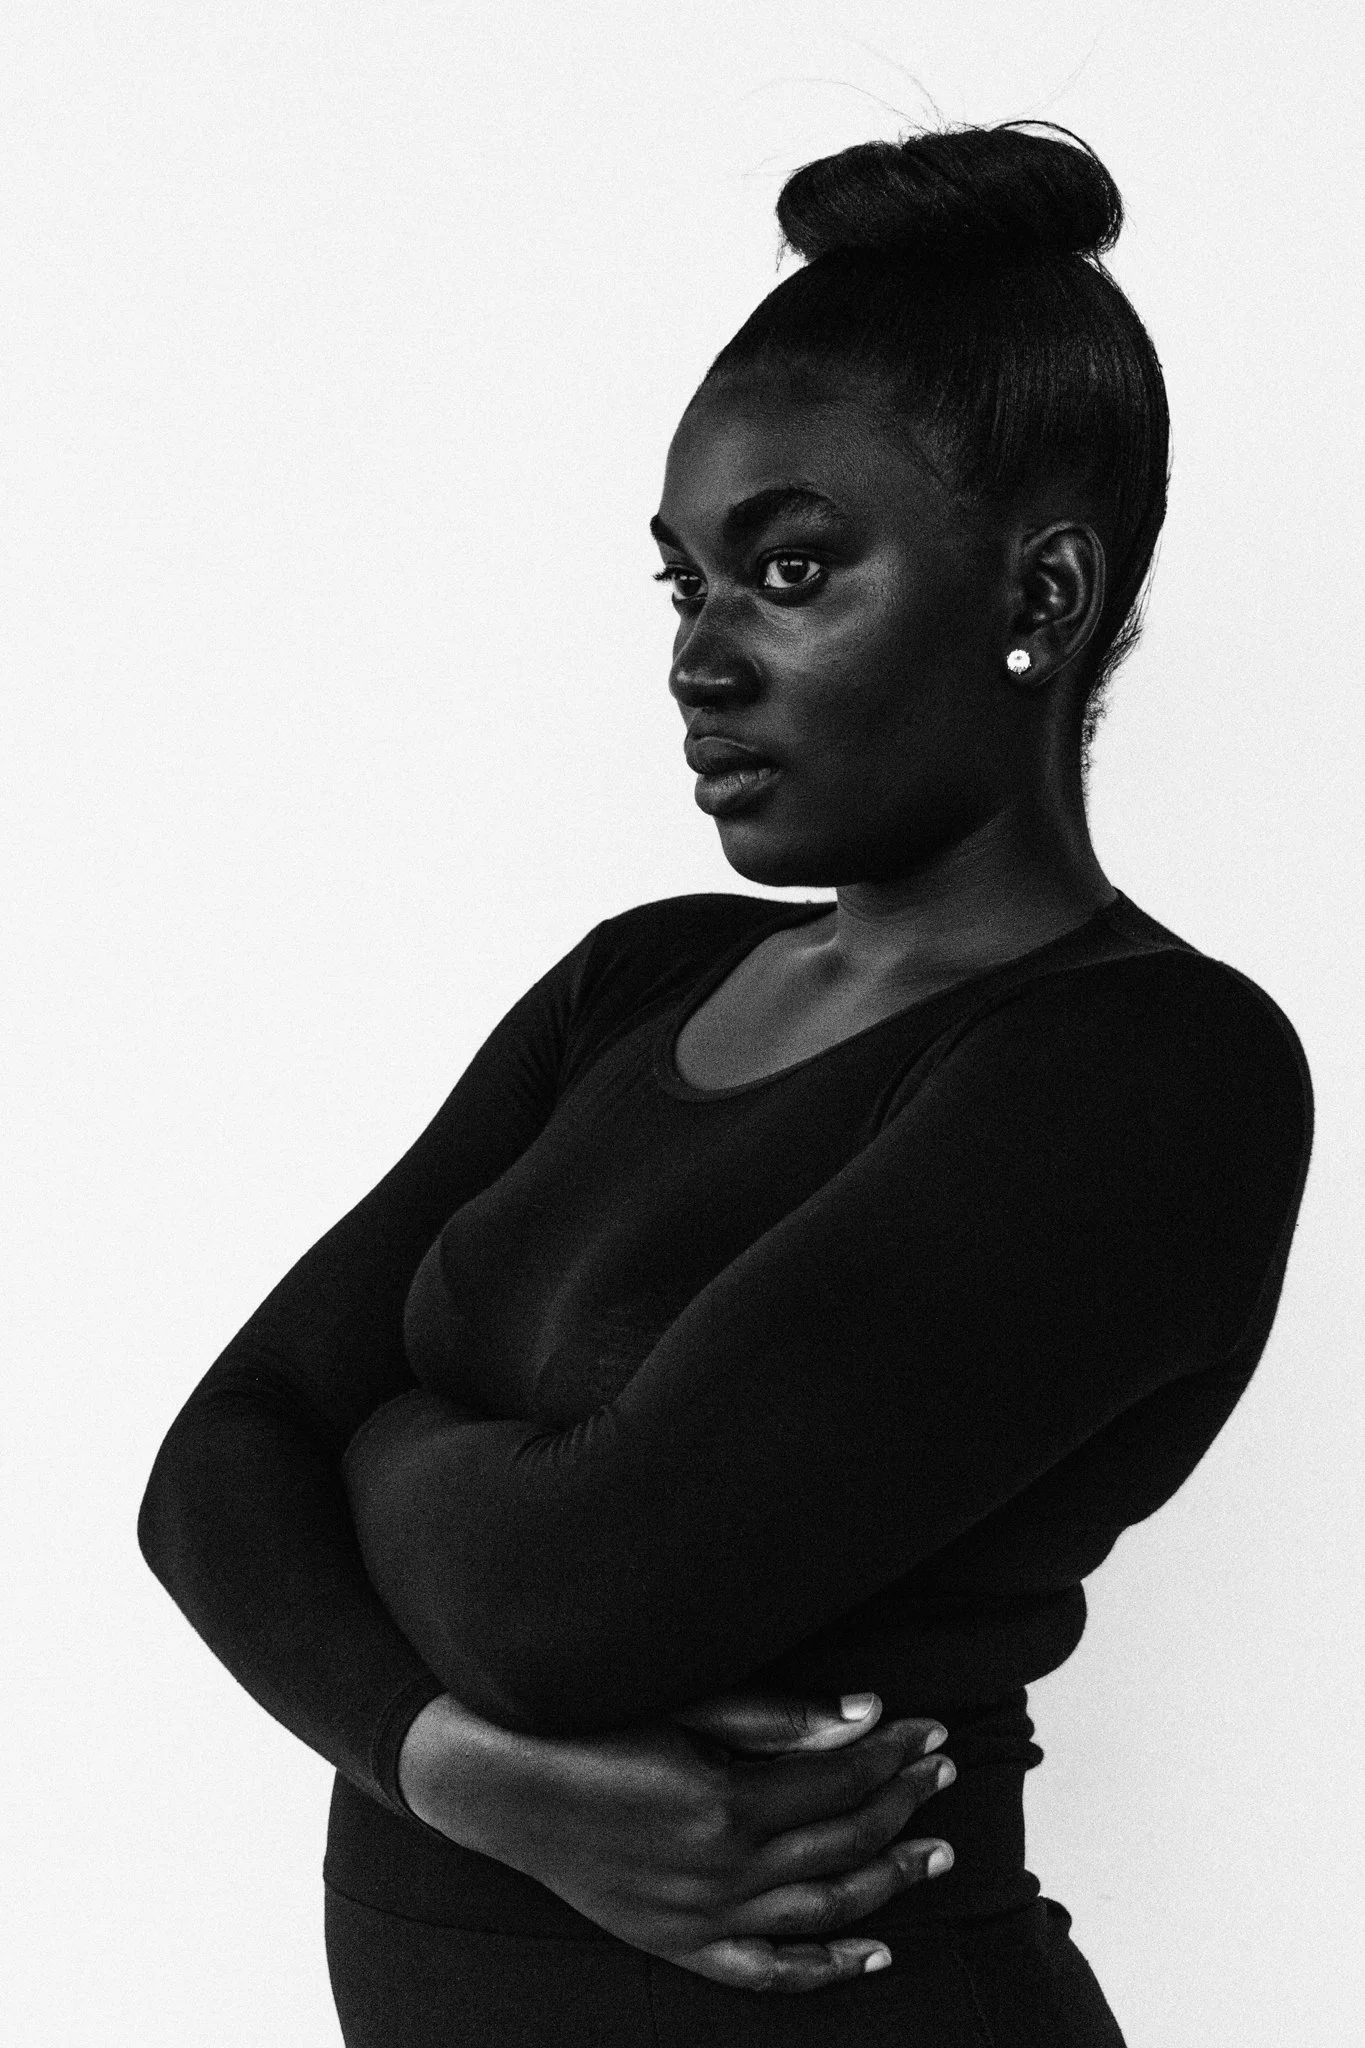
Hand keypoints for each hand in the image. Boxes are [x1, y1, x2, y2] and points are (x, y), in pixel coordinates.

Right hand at [398, 1689, 954, 1992]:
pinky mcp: (676, 1944)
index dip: (893, 1752)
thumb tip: (864, 1712)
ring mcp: (700, 1919)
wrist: (498, 1785)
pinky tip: (873, 1952)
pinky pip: (766, 1972)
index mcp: (725, 1805)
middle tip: (943, 1772)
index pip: (839, 1778)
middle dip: (902, 1803)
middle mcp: (721, 1873)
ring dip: (887, 1880)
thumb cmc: (589, 1726)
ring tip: (935, 1853)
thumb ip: (776, 1718)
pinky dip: (825, 1967)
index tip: (931, 1729)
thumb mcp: (683, 1705)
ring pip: (822, 1911)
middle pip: (842, 1841)